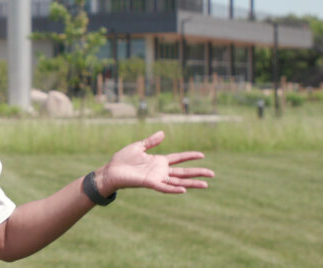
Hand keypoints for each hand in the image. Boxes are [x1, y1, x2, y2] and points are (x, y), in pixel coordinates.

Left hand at [96, 131, 213, 194]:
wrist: (110, 170)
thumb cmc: (122, 159)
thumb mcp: (138, 146)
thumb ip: (151, 141)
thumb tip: (163, 133)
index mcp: (158, 161)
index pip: (178, 158)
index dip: (190, 156)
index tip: (202, 155)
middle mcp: (160, 171)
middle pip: (183, 172)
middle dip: (197, 172)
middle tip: (212, 174)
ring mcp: (156, 178)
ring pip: (178, 182)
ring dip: (191, 184)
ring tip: (206, 185)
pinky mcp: (150, 183)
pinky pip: (164, 188)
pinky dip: (174, 189)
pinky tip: (184, 190)